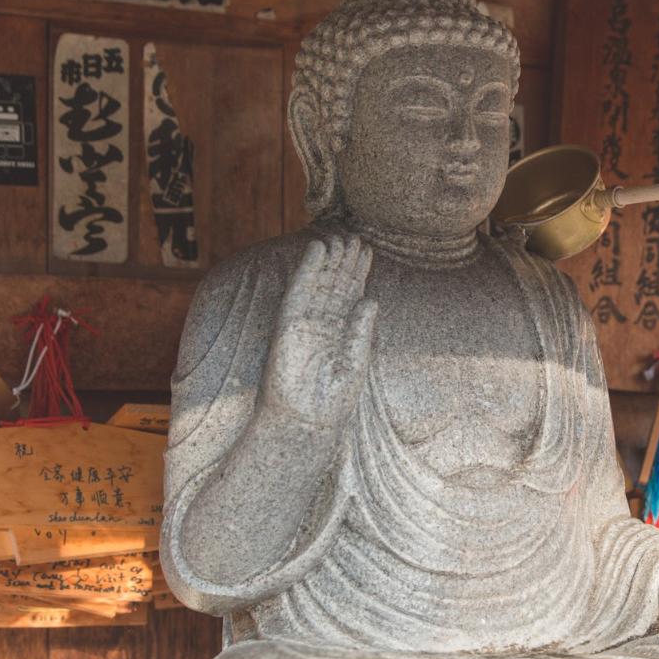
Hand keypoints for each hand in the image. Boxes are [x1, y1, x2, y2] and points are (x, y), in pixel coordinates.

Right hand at [260, 235, 376, 427]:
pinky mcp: (287, 324)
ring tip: (340, 237)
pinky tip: (316, 249)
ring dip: (328, 260)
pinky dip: (306, 269)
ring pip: (318, 283)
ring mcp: (305, 323)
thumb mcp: (355, 363)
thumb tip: (370, 300)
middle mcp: (322, 325)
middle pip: (334, 285)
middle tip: (356, 237)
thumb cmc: (331, 402)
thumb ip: (360, 331)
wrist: (306, 422)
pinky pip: (298, 290)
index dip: (358, 273)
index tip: (367, 251)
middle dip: (345, 262)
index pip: (350, 296)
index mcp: (340, 333)